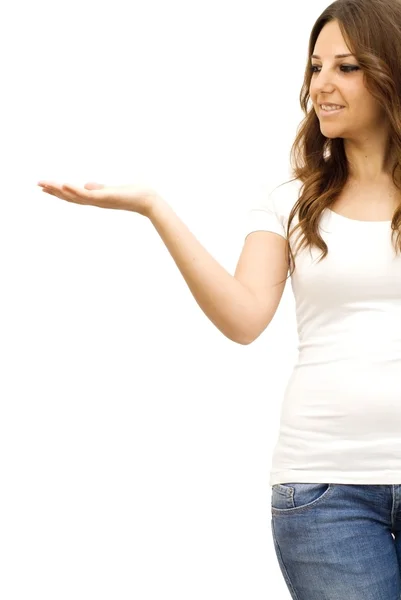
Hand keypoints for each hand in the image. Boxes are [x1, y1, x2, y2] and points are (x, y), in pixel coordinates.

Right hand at [37, 181, 159, 216]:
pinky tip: (65, 184)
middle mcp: (94, 202)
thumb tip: (87, 185)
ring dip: (60, 190)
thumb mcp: (111, 190)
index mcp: (94, 199)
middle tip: (38, 184)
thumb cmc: (131, 195)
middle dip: (53, 191)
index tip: (44, 186)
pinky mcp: (105, 198)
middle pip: (69, 197)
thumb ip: (97, 188)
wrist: (147, 201)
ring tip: (47, 184)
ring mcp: (99, 201)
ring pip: (75, 196)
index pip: (72, 195)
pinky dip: (75, 190)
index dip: (57, 191)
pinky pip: (87, 195)